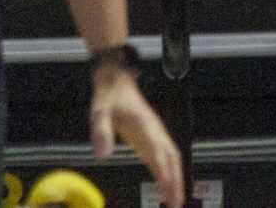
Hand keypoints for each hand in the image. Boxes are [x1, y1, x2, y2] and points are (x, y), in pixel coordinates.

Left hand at [92, 68, 183, 207]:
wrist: (117, 80)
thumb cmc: (108, 97)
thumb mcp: (99, 112)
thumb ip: (101, 133)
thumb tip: (103, 156)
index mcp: (145, 126)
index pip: (158, 153)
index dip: (163, 173)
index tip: (166, 192)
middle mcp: (155, 130)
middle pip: (172, 159)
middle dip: (176, 181)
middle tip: (176, 204)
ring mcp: (156, 132)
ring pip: (173, 157)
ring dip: (176, 178)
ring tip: (175, 199)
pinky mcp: (153, 134)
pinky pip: (166, 155)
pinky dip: (170, 170)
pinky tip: (167, 183)